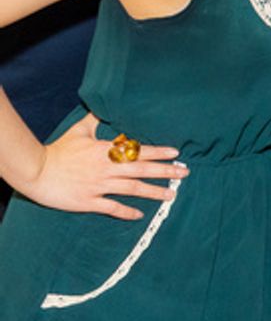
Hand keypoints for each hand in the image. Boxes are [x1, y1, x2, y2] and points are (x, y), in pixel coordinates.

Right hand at [22, 113, 186, 220]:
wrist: (37, 171)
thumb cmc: (59, 150)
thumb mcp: (79, 130)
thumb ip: (96, 119)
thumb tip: (105, 105)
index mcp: (106, 151)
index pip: (139, 150)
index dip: (159, 152)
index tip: (176, 154)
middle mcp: (107, 169)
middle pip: (142, 170)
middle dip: (165, 172)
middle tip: (184, 174)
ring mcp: (99, 186)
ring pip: (132, 189)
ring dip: (153, 192)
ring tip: (171, 195)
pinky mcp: (89, 201)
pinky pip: (112, 208)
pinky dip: (127, 212)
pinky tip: (139, 215)